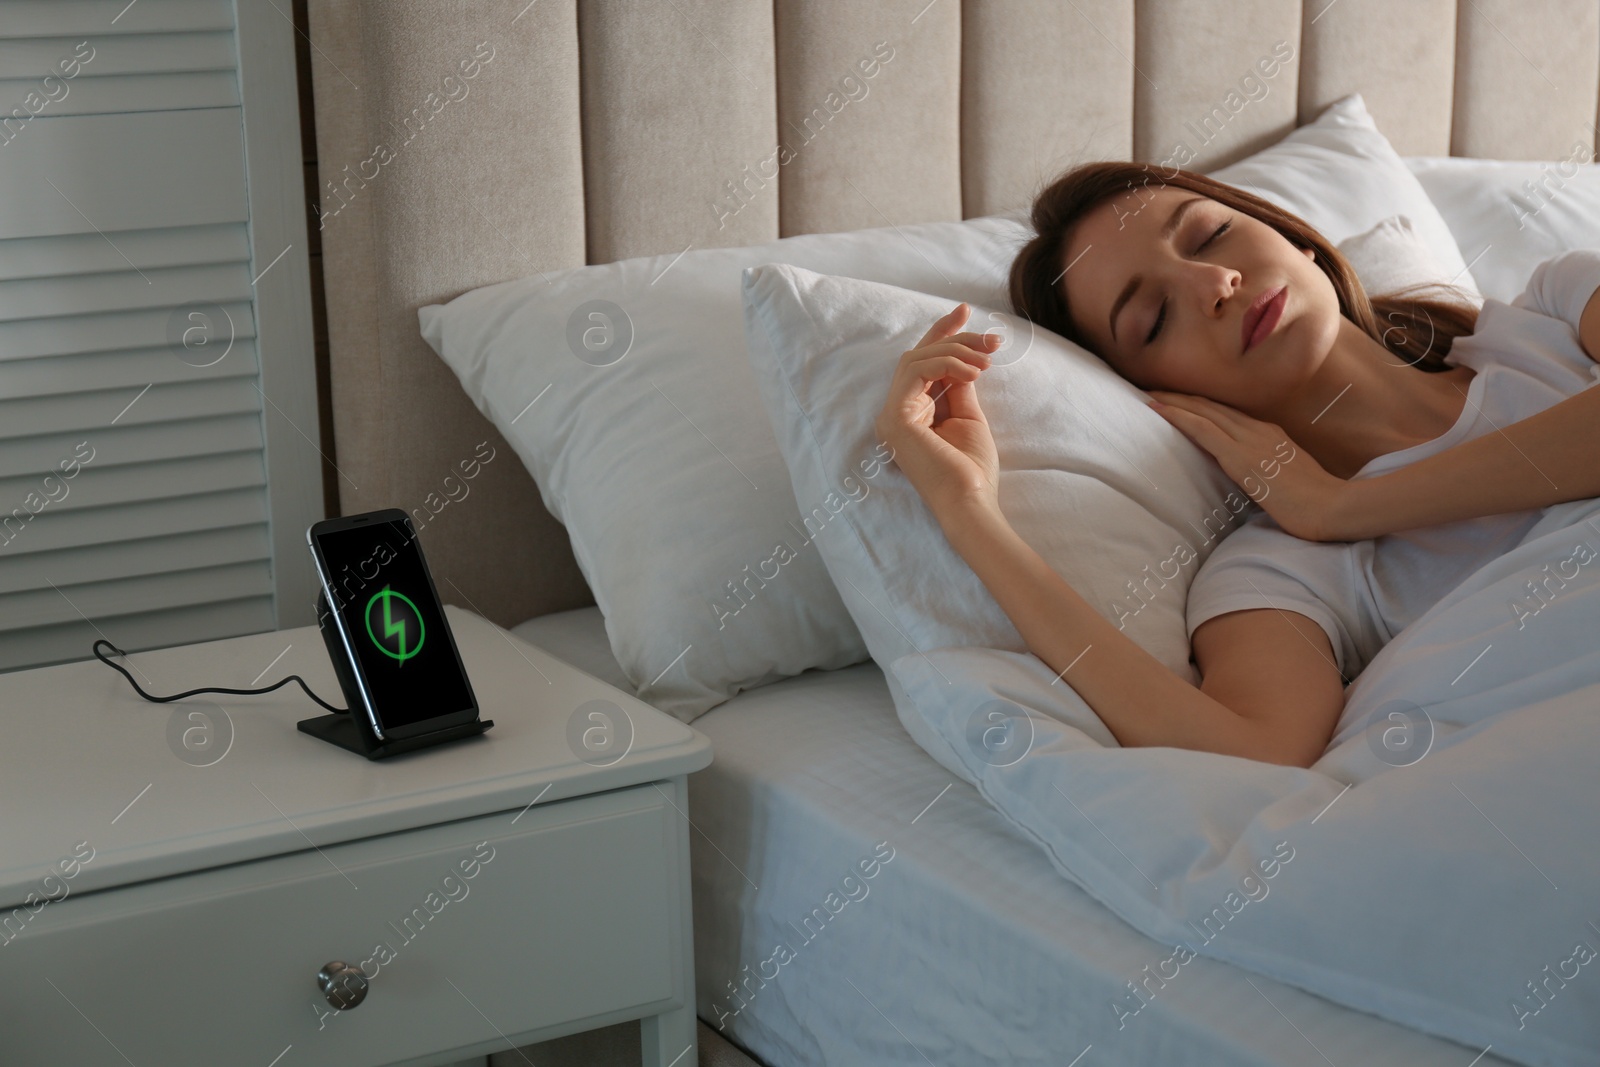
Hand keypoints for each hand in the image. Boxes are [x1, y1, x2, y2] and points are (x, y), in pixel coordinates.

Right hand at [875, 304, 1002, 519]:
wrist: (969, 503)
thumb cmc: (971, 471)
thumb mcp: (968, 418)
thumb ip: (959, 387)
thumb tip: (965, 358)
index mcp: (911, 414)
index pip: (922, 364)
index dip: (942, 333)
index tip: (967, 311)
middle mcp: (895, 413)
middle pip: (917, 355)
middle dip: (955, 337)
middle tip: (991, 338)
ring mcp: (891, 416)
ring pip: (915, 358)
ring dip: (955, 350)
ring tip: (986, 360)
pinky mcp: (895, 418)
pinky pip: (915, 372)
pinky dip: (946, 364)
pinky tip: (974, 372)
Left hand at [1147, 390, 1352, 541]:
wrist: (1334, 508)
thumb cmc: (1317, 505)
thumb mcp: (1288, 482)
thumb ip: (1269, 473)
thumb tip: (1253, 480)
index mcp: (1271, 436)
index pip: (1229, 415)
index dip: (1203, 407)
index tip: (1181, 401)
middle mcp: (1259, 431)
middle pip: (1213, 408)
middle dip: (1182, 397)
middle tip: (1153, 389)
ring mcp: (1250, 441)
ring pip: (1203, 412)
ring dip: (1174, 401)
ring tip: (1148, 394)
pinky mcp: (1240, 457)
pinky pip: (1202, 430)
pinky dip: (1177, 416)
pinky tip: (1157, 409)